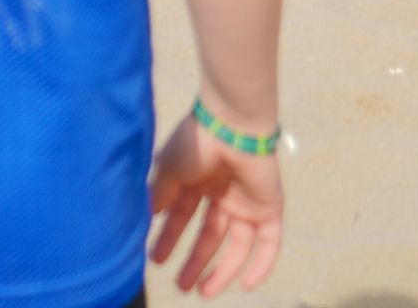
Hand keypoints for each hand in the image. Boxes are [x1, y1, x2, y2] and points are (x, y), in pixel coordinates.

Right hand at [149, 112, 283, 295]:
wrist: (231, 126)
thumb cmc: (196, 142)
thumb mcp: (169, 170)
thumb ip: (160, 195)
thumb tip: (148, 217)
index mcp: (198, 180)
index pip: (183, 216)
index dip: (170, 238)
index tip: (156, 259)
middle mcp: (222, 193)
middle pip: (209, 235)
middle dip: (194, 260)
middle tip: (180, 285)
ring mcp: (247, 203)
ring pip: (236, 246)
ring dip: (222, 270)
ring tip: (203, 292)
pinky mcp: (269, 210)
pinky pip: (268, 244)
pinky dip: (260, 267)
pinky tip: (245, 286)